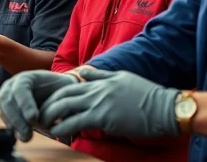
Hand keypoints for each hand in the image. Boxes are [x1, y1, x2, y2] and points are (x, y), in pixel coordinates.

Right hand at [0, 70, 80, 141]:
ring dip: (12, 124)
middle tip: (27, 134)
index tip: (33, 118)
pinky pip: (3, 115)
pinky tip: (19, 134)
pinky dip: (10, 125)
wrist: (55, 92)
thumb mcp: (61, 92)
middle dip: (16, 119)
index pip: (20, 88)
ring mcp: (6, 94)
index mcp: (27, 77)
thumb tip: (54, 122)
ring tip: (24, 137)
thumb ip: (57, 103)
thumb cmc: (59, 92)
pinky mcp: (4, 106)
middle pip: (7, 100)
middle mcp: (13, 84)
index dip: (25, 103)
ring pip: (2, 108)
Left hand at [39, 68, 179, 138]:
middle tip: (40, 115)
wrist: (166, 107)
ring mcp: (98, 102)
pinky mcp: (103, 117)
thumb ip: (100, 75)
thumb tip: (83, 72)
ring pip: (64, 107)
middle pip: (61, 95)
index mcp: (100, 81)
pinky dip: (64, 127)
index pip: (69, 85)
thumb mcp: (122, 77)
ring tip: (45, 125)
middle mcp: (95, 89)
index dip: (55, 95)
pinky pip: (76, 122)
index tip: (48, 104)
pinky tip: (59, 133)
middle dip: (47, 105)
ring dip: (51, 117)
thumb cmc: (148, 95)